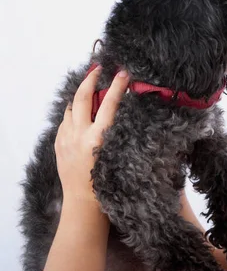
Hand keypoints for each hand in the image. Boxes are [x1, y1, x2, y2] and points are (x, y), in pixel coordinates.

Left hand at [54, 66, 129, 202]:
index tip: (124, 73)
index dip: (118, 86)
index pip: (110, 103)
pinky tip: (79, 115)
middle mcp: (80, 134)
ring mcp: (66, 138)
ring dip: (80, 96)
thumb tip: (122, 113)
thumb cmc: (106, 182)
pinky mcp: (59, 144)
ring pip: (71, 108)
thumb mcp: (117, 154)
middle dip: (90, 79)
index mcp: (98, 137)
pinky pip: (64, 122)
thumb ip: (117, 132)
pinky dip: (73, 114)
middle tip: (98, 69)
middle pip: (83, 97)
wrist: (83, 202)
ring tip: (89, 90)